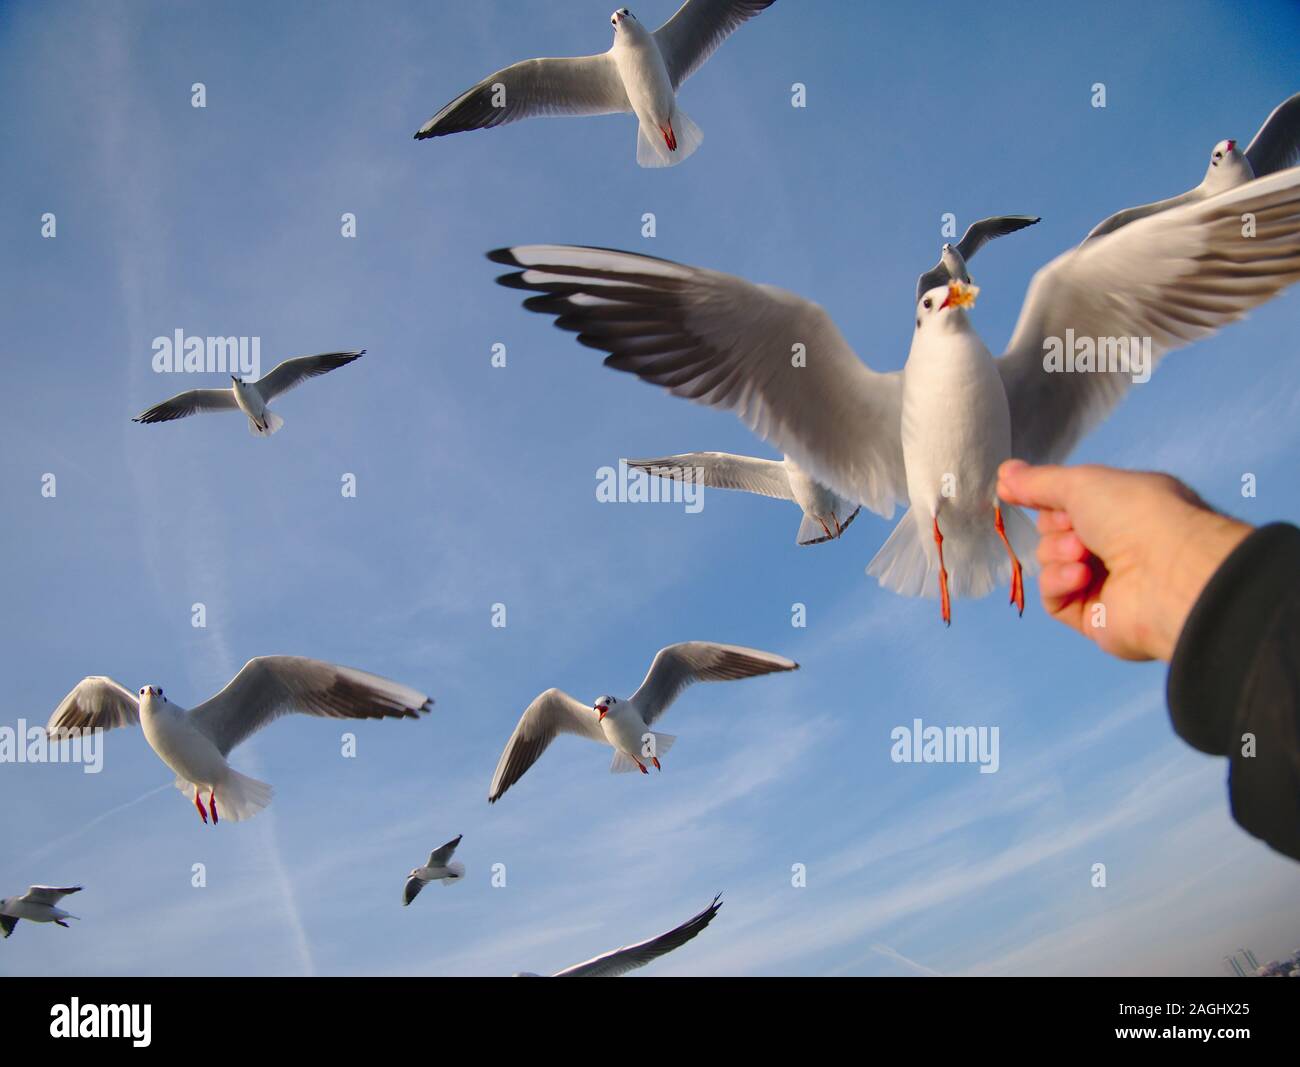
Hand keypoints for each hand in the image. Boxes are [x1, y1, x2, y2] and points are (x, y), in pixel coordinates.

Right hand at [996, 460, 1251, 661]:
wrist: (1166, 571)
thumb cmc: (1136, 515)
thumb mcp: (1082, 482)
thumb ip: (1038, 482)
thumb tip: (1005, 473)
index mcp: (1125, 508)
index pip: (1070, 502)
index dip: (1044, 497)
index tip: (1015, 490)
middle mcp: (1119, 545)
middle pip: (1054, 533)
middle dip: (1056, 528)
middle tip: (1076, 530)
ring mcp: (1108, 583)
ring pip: (1051, 564)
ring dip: (1058, 554)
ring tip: (1082, 554)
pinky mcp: (1095, 618)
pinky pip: (1055, 599)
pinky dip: (1059, 583)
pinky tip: (1079, 577)